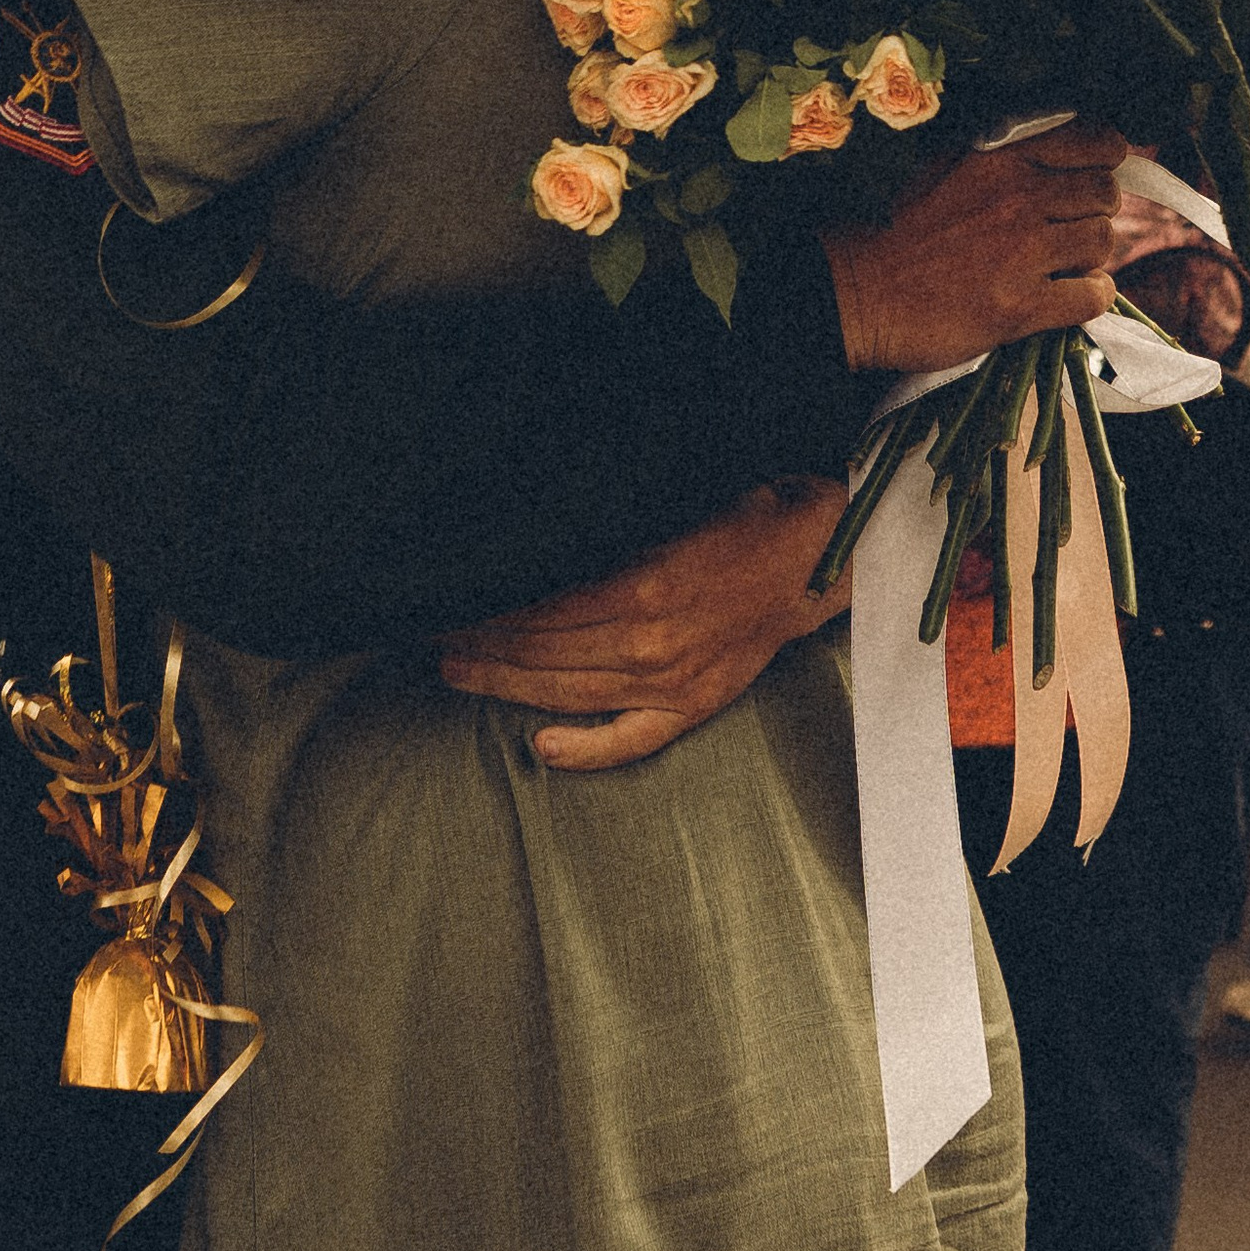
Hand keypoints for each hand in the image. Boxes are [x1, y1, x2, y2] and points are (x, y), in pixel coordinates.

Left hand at [438, 481, 849, 770]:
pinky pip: (631, 738)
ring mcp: (670, 680)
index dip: (488, 612)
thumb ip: (606, 523)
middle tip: (435, 639)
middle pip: (543, 652)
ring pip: (569, 692)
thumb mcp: (669, 501)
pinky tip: (543, 749)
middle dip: (481, 647)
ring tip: (459, 674)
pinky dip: (586, 748)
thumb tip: (538, 526)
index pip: (539, 610)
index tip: (448, 603)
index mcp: (641, 584)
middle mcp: (649, 641)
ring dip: (507, 686)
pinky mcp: (692, 704)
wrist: (814, 555)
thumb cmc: (740, 513)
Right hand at [823, 124, 1123, 372]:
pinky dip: (1089, 297)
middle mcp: (1018, 197)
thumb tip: (1059, 144)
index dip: (1104, 159)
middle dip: (1094, 211)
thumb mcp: (943, 165)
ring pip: (1103, 243)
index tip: (1093, 173)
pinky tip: (1064, 298)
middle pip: (1105, 194)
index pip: (1094, 141)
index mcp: (999, 156)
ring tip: (1061, 264)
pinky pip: (1094, 296)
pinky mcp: (1021, 307)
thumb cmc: (893, 227)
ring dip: (1089, 256)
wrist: (854, 293)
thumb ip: (999, 154)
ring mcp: (1022, 253)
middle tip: (1068, 228)